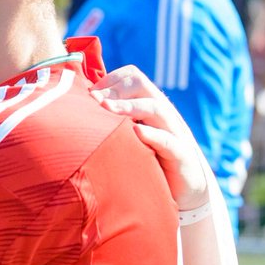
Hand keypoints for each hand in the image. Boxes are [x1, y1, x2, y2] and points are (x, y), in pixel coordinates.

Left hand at [91, 65, 208, 211]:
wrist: (187, 187)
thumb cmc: (150, 159)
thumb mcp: (131, 136)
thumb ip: (113, 122)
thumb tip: (78, 112)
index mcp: (149, 105)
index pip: (133, 77)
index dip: (110, 79)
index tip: (89, 92)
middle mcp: (162, 113)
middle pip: (142, 85)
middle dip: (116, 89)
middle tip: (94, 100)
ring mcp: (173, 132)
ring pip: (155, 108)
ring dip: (129, 106)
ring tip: (107, 108)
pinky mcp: (180, 154)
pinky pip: (168, 141)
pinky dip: (152, 135)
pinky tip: (136, 132)